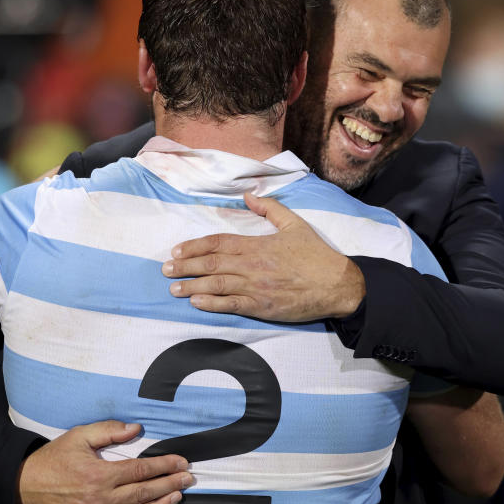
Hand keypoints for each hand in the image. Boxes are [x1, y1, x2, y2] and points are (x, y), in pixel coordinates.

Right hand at [17, 420, 191, 503]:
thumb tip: (135, 428)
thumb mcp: (79, 435)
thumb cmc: (54, 459)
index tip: (181, 462)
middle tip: (187, 479)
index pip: (142, 470)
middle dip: (170, 485)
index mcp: (99, 475)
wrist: (26, 485)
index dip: (165, 466)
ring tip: (175, 498)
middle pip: (144, 493)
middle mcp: (100, 499)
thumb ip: (109, 430)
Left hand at [163, 193, 365, 321]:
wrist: (337, 285)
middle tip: (166, 270)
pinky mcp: (262, 307)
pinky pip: (232, 305)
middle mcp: (252, 266)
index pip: (218, 242)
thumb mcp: (295, 224)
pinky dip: (212, 304)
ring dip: (192, 287)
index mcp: (257, 245)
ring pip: (216, 285)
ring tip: (174, 289)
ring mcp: (256, 288)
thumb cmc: (316, 255)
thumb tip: (248, 195)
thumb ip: (269, 209)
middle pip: (211, 264)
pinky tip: (197, 303)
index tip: (178, 250)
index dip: (195, 246)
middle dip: (185, 267)